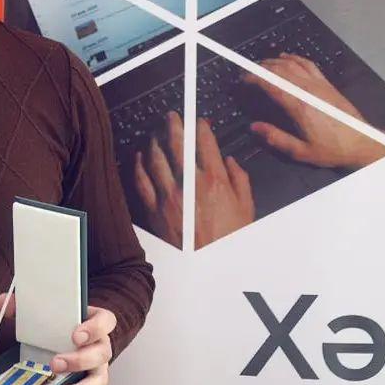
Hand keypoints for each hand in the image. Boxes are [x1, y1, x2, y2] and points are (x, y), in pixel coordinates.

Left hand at [0, 294, 116, 384]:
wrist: (60, 338)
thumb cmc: (56, 324)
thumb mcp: (42, 310)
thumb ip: (23, 305)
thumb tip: (2, 303)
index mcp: (93, 321)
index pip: (106, 321)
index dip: (95, 328)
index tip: (75, 335)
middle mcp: (99, 343)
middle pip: (102, 351)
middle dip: (80, 359)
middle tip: (56, 363)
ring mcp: (96, 365)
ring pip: (100, 376)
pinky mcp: (89, 382)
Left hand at [134, 111, 254, 247]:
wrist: (208, 270)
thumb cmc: (229, 241)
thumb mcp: (247, 208)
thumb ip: (240, 179)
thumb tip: (229, 160)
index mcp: (214, 180)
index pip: (204, 141)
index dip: (200, 126)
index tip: (199, 121)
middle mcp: (189, 183)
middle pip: (176, 142)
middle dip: (173, 123)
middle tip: (171, 115)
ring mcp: (168, 196)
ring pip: (155, 157)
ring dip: (154, 139)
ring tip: (155, 131)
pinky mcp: (153, 210)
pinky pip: (141, 180)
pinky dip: (138, 164)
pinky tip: (139, 155)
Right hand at [241, 53, 384, 169]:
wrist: (360, 142)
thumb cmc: (333, 148)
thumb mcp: (301, 151)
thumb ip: (276, 138)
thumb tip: (255, 128)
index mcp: (299, 106)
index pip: (271, 83)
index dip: (254, 78)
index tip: (244, 79)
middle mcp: (308, 90)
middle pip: (279, 69)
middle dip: (260, 68)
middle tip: (248, 73)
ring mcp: (318, 84)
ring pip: (292, 63)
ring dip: (274, 61)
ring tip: (262, 65)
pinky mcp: (326, 83)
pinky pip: (307, 63)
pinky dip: (294, 57)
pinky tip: (286, 57)